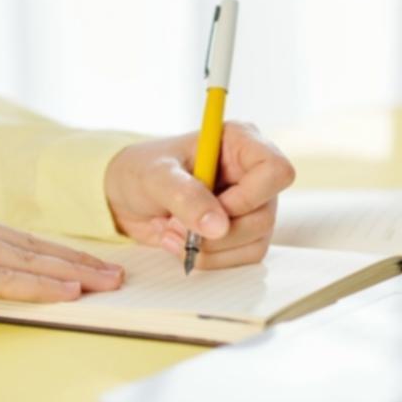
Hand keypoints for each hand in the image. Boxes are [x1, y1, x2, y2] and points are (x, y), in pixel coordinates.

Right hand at [0, 196, 124, 306]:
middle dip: (76, 260)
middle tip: (113, 273)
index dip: (54, 251)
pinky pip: (0, 278)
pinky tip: (67, 293)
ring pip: (23, 258)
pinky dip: (38, 286)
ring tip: (104, 284)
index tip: (86, 263)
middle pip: (29, 244)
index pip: (14, 236)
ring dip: (69, 273)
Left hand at [103, 121, 295, 269]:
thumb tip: (219, 227)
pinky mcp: (244, 234)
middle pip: (264, 215)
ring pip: (256, 242)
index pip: (276, 171)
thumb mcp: (156, 176)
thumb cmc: (141, 171)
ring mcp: (252, 206)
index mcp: (241, 143)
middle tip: (175, 224)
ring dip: (210, 249)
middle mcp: (253, 175)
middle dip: (217, 231)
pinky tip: (181, 243)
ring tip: (171, 232)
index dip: (248, 197)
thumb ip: (186, 197)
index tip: (213, 206)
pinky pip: (243, 258)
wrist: (125, 197)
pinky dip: (210, 259)